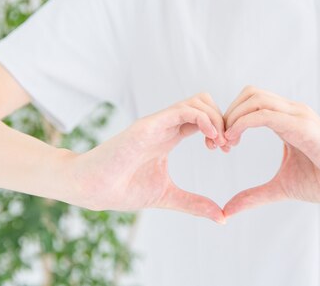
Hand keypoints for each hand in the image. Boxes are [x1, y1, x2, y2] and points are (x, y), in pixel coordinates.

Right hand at [66, 93, 228, 223]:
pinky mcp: (149, 125)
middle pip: (205, 102)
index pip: (204, 117)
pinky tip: (210, 137)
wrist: (92, 189)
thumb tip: (221, 218)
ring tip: (218, 142)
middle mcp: (167, 125)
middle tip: (226, 144)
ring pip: (198, 101)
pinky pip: (183, 109)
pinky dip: (203, 118)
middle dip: (223, 119)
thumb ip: (194, 204)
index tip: (227, 148)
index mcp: (171, 135)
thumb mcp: (168, 197)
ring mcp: (158, 122)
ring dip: (216, 118)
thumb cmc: (124, 189)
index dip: (221, 128)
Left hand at [221, 85, 319, 217]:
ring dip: (233, 117)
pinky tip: (235, 141)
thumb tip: (228, 209)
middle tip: (218, 143)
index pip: (251, 102)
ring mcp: (298, 115)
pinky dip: (243, 123)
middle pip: (249, 93)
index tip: (220, 145)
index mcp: (287, 120)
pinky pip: (265, 114)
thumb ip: (255, 195)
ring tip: (226, 142)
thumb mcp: (281, 187)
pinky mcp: (303, 125)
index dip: (230, 118)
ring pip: (255, 98)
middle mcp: (292, 111)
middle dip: (228, 113)